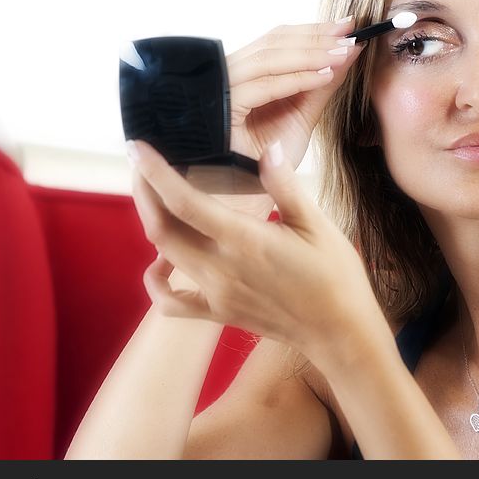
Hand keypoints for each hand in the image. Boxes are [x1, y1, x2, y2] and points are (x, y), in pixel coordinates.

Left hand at [127, 137, 386, 365]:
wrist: (339, 332)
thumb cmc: (334, 275)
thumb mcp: (317, 224)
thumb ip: (285, 185)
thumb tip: (268, 150)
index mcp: (244, 240)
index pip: (184, 202)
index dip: (155, 173)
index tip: (138, 147)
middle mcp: (221, 269)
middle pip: (161, 228)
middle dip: (144, 192)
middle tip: (143, 164)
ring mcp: (215, 294)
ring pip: (163, 256)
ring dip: (152, 223)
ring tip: (154, 196)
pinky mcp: (217, 313)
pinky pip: (171, 302)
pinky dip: (156, 281)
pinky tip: (162, 262)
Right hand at [226, 17, 363, 169]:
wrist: (244, 198)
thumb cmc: (266, 162)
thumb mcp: (301, 117)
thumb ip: (320, 86)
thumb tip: (349, 52)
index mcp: (244, 73)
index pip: (277, 40)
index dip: (313, 30)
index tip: (348, 26)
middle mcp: (229, 76)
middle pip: (273, 43)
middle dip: (316, 36)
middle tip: (350, 33)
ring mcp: (221, 90)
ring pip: (268, 59)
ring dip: (311, 55)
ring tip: (343, 54)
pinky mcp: (221, 108)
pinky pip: (264, 87)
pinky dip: (296, 80)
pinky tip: (325, 77)